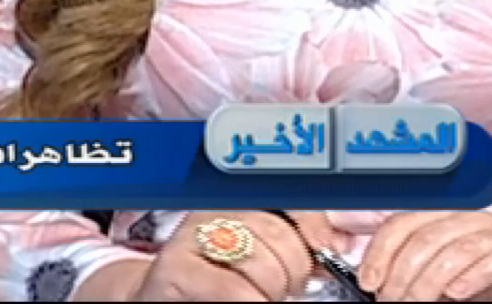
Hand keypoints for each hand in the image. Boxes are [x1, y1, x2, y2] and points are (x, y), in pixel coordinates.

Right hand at [77, 211, 325, 300]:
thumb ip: (288, 245)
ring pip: (259, 262)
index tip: (325, 248)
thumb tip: (333, 241)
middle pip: (277, 231)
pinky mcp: (174, 269)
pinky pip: (231, 288)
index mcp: (235, 202)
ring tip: (259, 296)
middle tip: (283, 288)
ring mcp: (190, 239)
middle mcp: (211, 211)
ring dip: (270, 291)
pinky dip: (248, 299)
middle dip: (292, 269)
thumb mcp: (253, 257)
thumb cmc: (212, 284)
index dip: (312, 223)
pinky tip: (251, 301)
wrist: (158, 299)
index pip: (286, 198)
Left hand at [359, 212, 491, 300]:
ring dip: (430, 281)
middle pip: (424, 239)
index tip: (369, 281)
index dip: (380, 252)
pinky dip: (472, 277)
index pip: (401, 225)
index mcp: (442, 217)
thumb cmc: (484, 280)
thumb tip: (379, 283)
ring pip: (455, 250)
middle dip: (403, 275)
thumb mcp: (440, 274)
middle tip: (394, 300)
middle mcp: (467, 218)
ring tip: (419, 302)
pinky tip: (457, 293)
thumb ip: (413, 272)